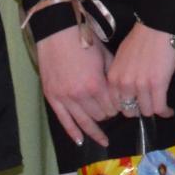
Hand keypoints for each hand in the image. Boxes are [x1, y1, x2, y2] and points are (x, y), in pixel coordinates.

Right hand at [36, 26, 115, 146]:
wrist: (57, 32)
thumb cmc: (84, 40)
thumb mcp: (105, 56)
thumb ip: (112, 76)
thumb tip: (120, 92)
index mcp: (96, 84)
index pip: (112, 107)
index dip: (119, 107)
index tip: (121, 105)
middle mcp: (80, 95)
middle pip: (99, 116)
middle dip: (107, 114)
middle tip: (111, 110)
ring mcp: (65, 98)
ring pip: (83, 122)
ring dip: (95, 128)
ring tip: (104, 139)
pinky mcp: (52, 98)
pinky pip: (64, 121)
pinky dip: (73, 133)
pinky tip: (81, 142)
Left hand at [107, 22, 174, 120]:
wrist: (156, 27)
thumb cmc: (140, 39)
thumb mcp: (121, 59)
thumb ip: (120, 76)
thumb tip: (127, 91)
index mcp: (114, 78)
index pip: (116, 105)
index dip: (127, 106)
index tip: (135, 105)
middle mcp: (124, 84)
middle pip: (130, 111)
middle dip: (139, 109)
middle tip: (148, 104)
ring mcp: (141, 85)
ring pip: (146, 111)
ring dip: (154, 109)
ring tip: (160, 106)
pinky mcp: (158, 84)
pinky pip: (160, 107)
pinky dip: (165, 112)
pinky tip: (169, 111)